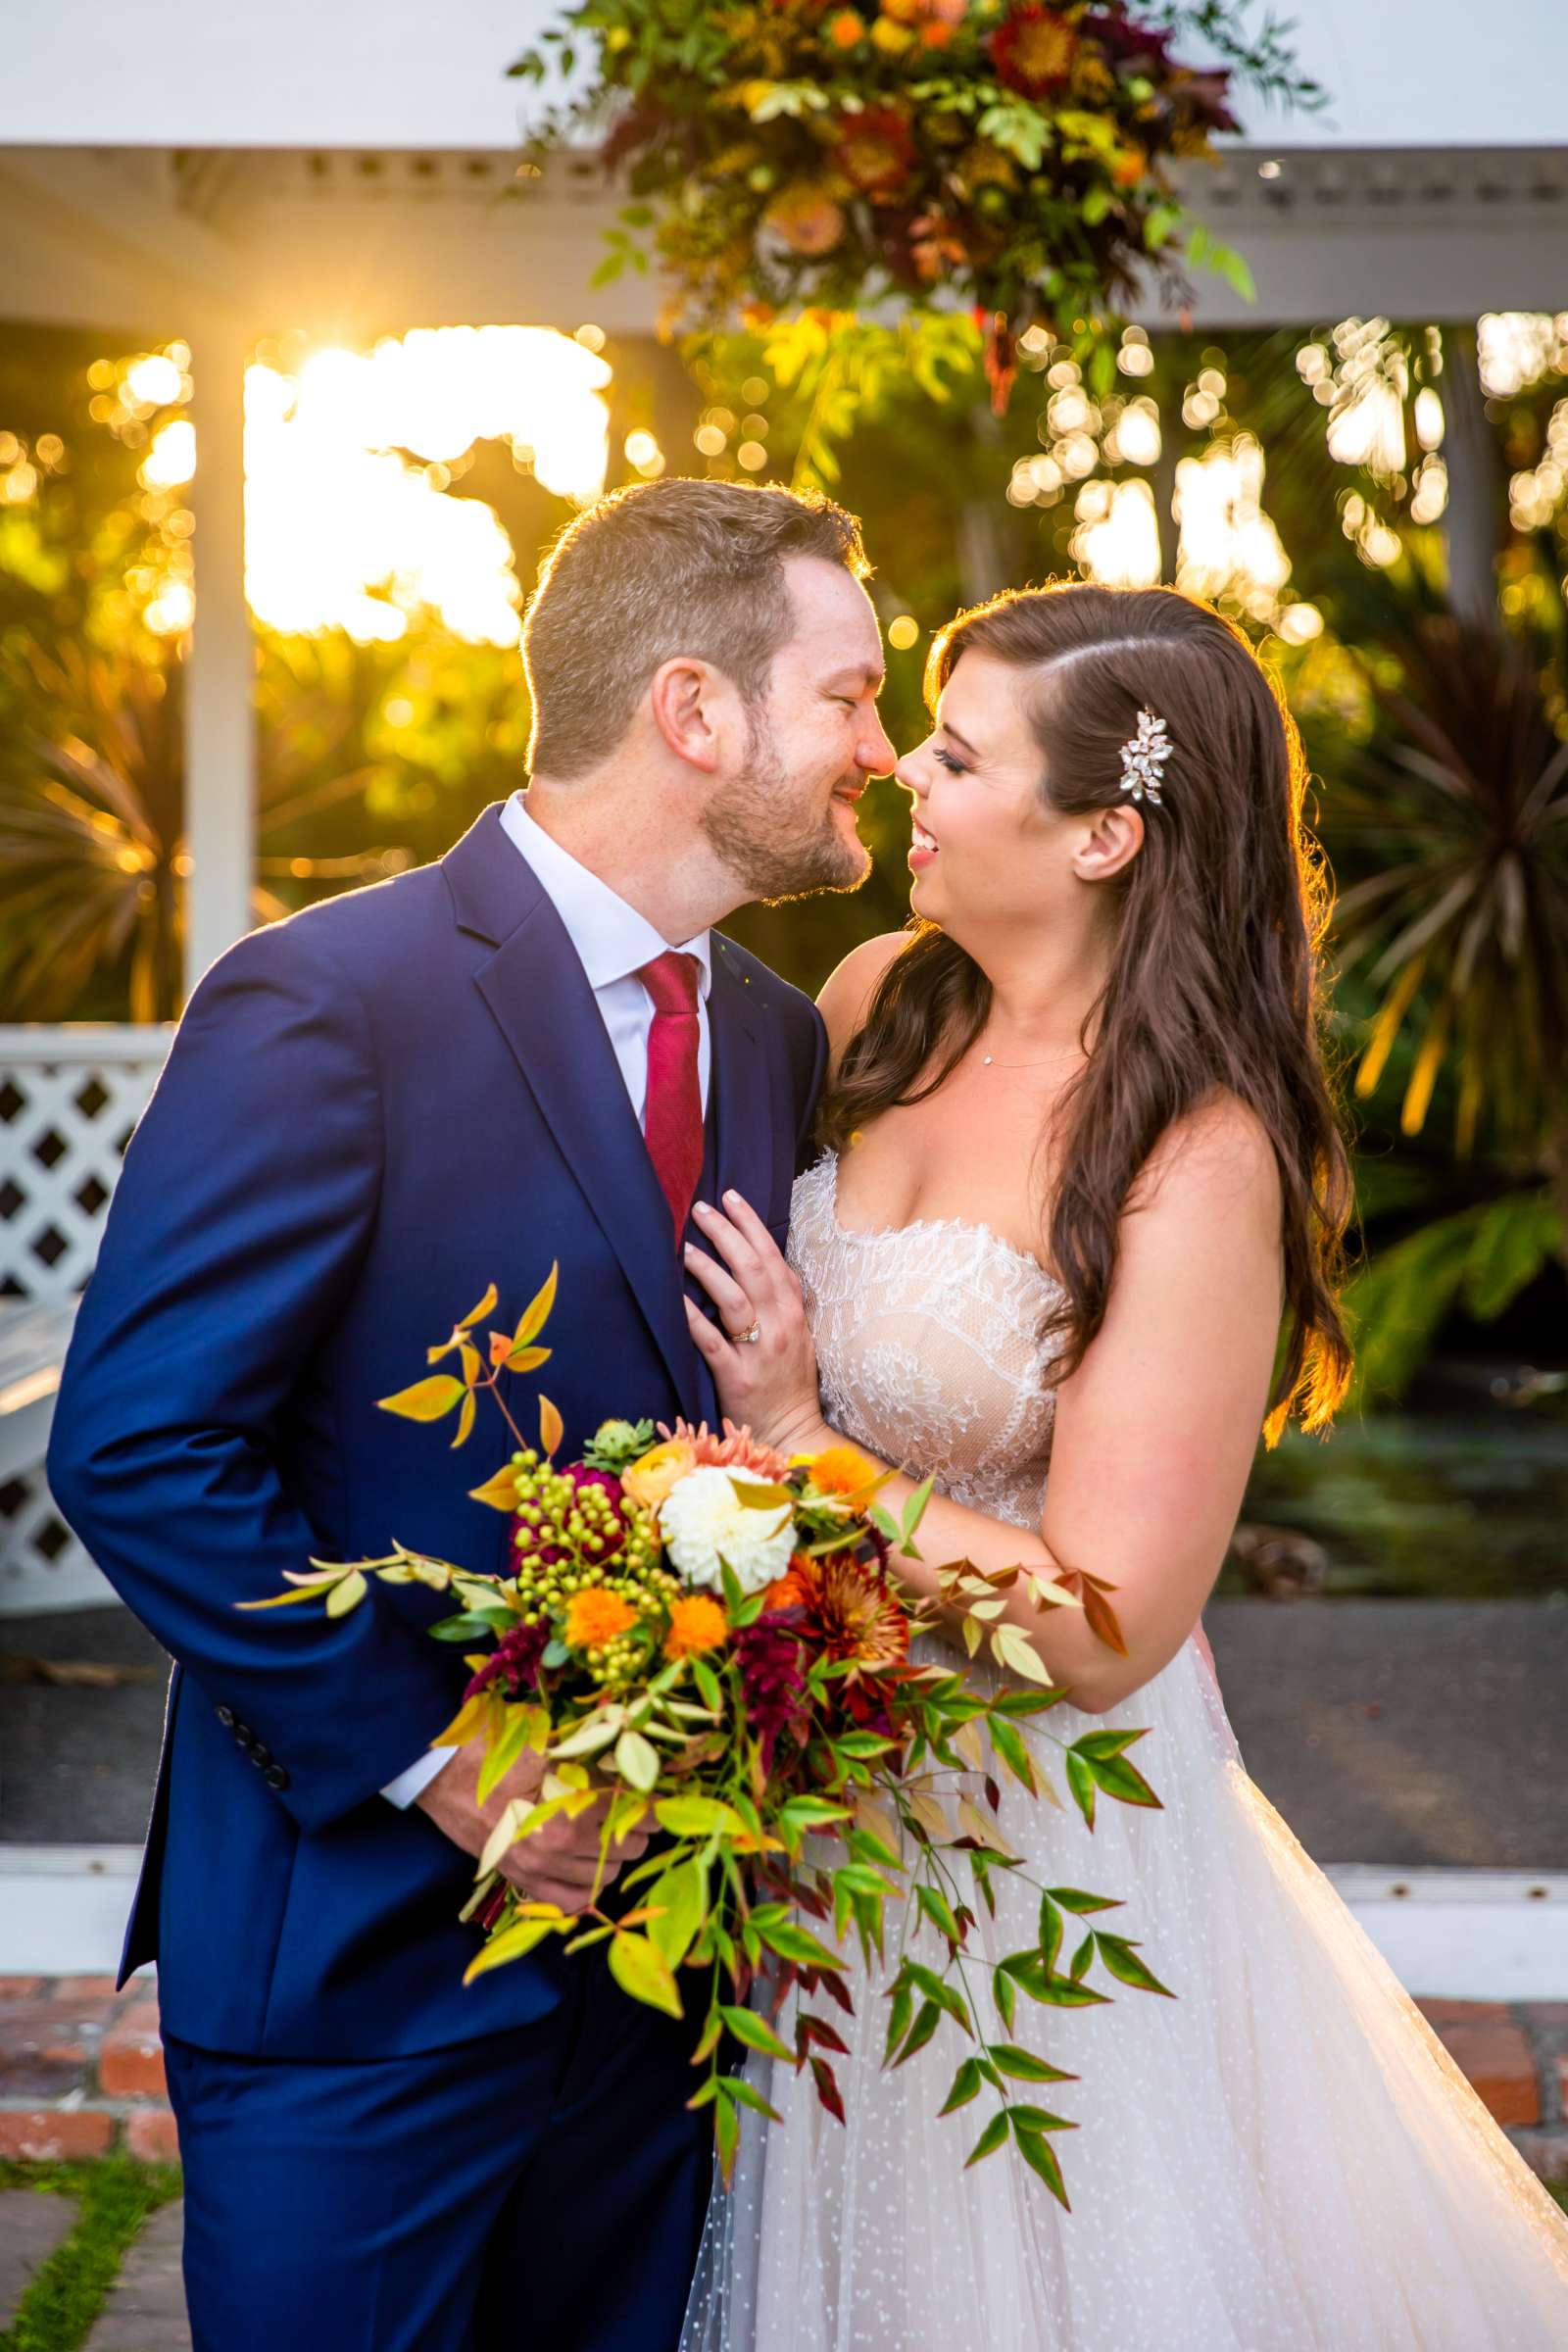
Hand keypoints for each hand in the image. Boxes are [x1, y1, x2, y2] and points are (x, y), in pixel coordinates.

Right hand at [414, 1736, 649, 1915]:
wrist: (441, 1769)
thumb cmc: (496, 1746)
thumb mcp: (551, 1744)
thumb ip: (595, 1760)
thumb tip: (638, 1761)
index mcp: (570, 1804)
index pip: (636, 1813)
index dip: (654, 1804)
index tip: (659, 1798)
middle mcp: (558, 1844)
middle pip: (627, 1847)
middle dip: (636, 1828)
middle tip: (632, 1810)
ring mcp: (539, 1868)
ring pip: (605, 1875)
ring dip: (614, 1854)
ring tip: (609, 1833)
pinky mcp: (521, 1880)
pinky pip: (570, 1902)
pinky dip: (587, 1887)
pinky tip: (588, 1866)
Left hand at [683, 1191, 826, 1456]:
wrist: (793, 1432)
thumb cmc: (788, 1383)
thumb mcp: (798, 1336)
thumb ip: (782, 1302)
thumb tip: (761, 1263)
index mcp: (794, 1313)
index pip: (773, 1257)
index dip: (751, 1224)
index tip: (731, 1197)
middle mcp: (781, 1326)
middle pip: (753, 1268)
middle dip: (726, 1233)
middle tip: (700, 1209)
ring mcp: (760, 1352)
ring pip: (733, 1298)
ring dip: (707, 1268)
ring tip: (684, 1247)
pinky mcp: (737, 1378)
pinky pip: (710, 1340)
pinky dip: (692, 1316)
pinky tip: (673, 1299)